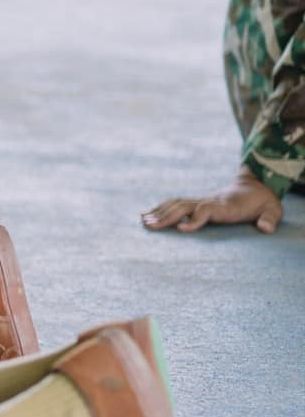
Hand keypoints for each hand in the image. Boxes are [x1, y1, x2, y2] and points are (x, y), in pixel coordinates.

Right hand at [142, 167, 283, 233]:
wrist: (256, 186)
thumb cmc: (264, 203)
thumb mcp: (273, 210)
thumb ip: (270, 219)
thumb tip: (265, 228)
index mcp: (226, 205)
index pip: (206, 210)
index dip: (195, 219)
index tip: (181, 229)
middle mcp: (210, 201)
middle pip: (184, 206)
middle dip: (166, 216)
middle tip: (149, 226)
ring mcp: (202, 200)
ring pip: (176, 204)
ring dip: (159, 212)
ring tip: (143, 222)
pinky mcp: (197, 203)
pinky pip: (175, 204)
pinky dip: (160, 209)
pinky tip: (147, 215)